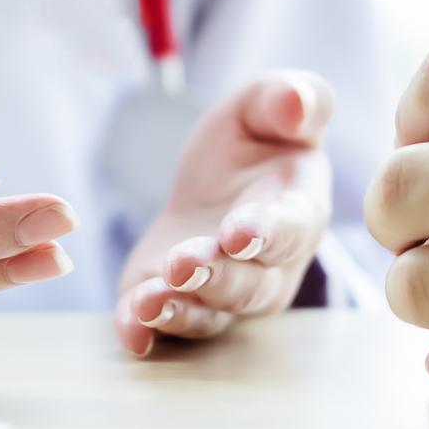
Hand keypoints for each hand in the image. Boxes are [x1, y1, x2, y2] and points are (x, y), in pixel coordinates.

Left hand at [113, 72, 334, 355]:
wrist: (217, 183)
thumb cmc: (253, 142)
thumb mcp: (265, 105)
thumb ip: (289, 98)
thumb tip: (299, 103)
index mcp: (299, 208)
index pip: (290, 227)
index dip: (266, 233)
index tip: (237, 233)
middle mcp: (271, 265)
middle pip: (249, 283)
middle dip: (215, 275)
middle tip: (182, 262)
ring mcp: (226, 292)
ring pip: (211, 311)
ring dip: (180, 309)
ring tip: (148, 300)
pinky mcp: (179, 302)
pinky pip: (168, 327)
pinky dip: (147, 330)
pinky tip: (129, 328)